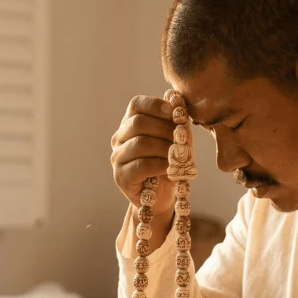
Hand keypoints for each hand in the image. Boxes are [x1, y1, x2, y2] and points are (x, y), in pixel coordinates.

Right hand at [110, 95, 178, 216]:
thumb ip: (177, 122)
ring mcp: (117, 158)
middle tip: (180, 139)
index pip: (136, 105)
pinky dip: (160, 164)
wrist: (163, 196)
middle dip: (164, 129)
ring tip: (178, 156)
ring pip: (140, 144)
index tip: (175, 112)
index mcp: (130, 123)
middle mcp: (119, 138)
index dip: (156, 105)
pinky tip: (170, 168)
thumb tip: (178, 101)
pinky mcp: (121, 177)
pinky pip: (141, 165)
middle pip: (138, 123)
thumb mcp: (177, 139)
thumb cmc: (170, 163)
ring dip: (164, 148)